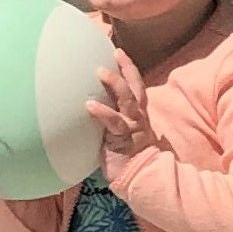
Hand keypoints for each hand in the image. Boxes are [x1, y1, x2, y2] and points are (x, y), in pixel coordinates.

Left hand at [88, 50, 161, 164]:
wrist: (142, 179)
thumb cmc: (129, 158)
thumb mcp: (124, 136)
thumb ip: (113, 122)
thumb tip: (91, 109)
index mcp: (138, 116)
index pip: (137, 88)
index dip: (129, 69)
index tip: (118, 52)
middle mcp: (137, 118)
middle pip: (135, 89)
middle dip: (126, 70)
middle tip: (115, 53)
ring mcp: (131, 128)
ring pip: (127, 101)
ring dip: (115, 85)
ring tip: (100, 72)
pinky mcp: (123, 140)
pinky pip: (114, 123)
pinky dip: (102, 113)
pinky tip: (89, 105)